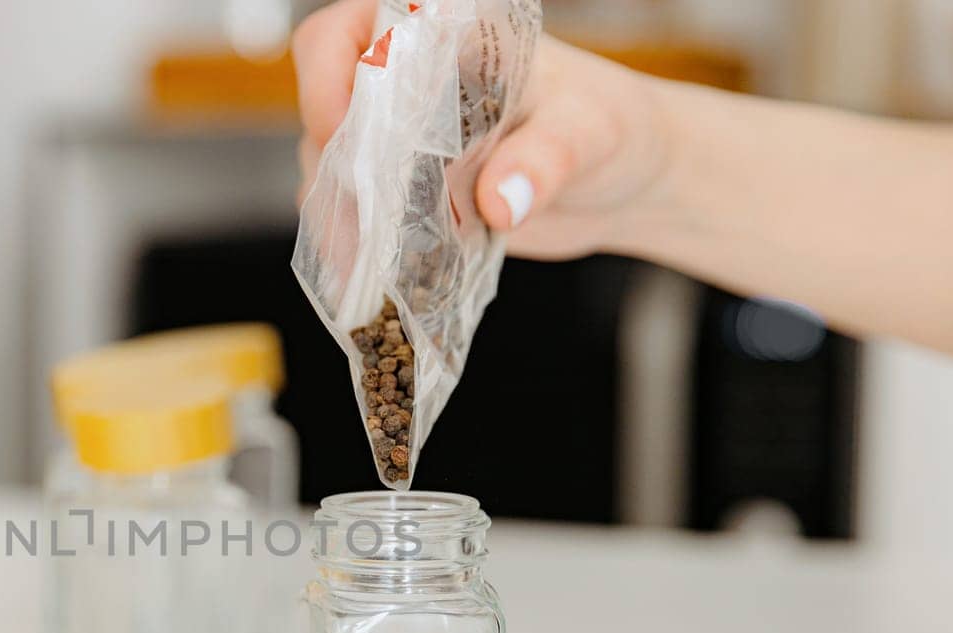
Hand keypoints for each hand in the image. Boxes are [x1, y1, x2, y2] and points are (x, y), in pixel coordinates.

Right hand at [293, 5, 674, 259]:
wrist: (627, 183)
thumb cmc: (615, 128)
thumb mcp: (592, 132)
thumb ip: (547, 158)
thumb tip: (500, 202)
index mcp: (443, 36)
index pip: (347, 34)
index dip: (326, 78)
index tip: (339, 130)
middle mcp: (408, 84)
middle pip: (325, 110)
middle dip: (333, 167)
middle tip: (363, 219)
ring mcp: (402, 142)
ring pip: (333, 170)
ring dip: (339, 216)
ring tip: (366, 259)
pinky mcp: (407, 195)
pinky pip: (358, 217)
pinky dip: (357, 248)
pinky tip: (373, 278)